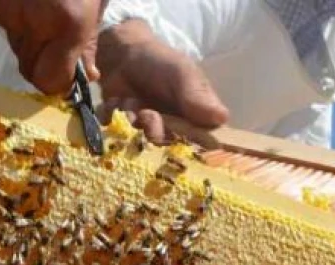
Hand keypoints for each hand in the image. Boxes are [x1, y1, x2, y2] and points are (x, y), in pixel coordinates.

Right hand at [0, 0, 105, 94]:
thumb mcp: (95, 5)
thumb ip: (88, 43)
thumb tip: (89, 76)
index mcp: (68, 25)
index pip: (50, 80)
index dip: (57, 84)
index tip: (65, 78)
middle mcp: (34, 22)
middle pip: (30, 69)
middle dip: (44, 65)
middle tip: (57, 47)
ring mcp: (8, 11)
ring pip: (17, 47)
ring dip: (31, 41)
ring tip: (44, 13)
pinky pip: (5, 26)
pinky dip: (17, 21)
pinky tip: (29, 1)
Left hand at [96, 19, 228, 142]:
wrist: (123, 51)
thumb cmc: (160, 61)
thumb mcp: (182, 74)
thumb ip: (198, 97)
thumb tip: (221, 118)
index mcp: (196, 116)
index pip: (202, 140)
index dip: (190, 140)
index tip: (177, 129)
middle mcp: (175, 126)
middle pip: (169, 143)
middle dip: (155, 130)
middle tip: (147, 113)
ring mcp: (148, 127)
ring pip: (141, 140)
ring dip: (132, 119)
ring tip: (129, 100)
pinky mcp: (125, 125)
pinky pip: (116, 132)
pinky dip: (112, 117)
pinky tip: (114, 101)